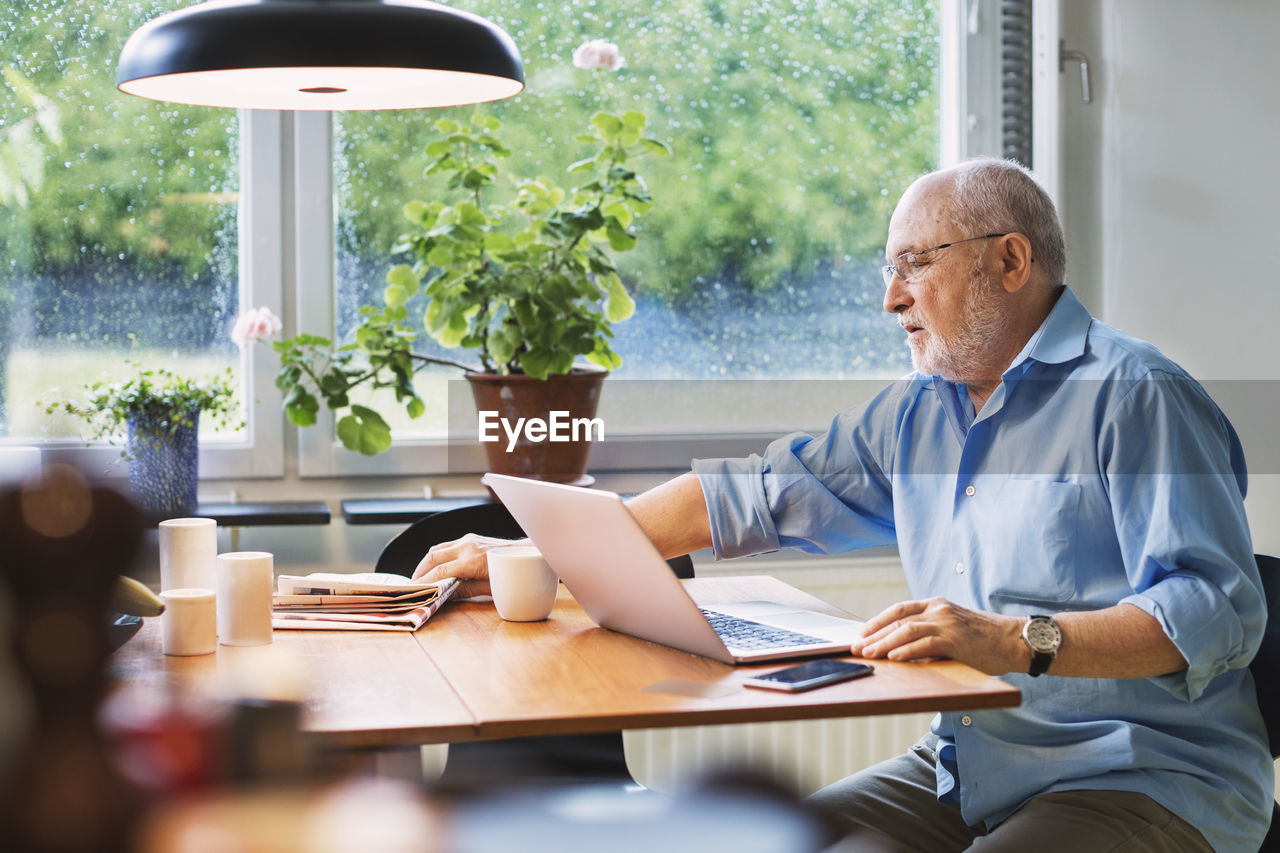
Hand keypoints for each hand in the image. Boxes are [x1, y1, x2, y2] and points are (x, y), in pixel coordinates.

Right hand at [411, 533, 516, 597]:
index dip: (425, 581)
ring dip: (427, 562)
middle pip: (433, 557)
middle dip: (420, 570)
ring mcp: (469, 539)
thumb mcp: (489, 588)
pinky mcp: (471, 537)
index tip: (414, 590)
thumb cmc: (512, 574)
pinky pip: (448, 545)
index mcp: (471, 561)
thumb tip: (446, 596)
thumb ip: (465, 591)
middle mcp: (467, 546)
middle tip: (413, 583)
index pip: (440, 571)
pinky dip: (438, 555)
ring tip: (421, 575)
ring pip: (438, 548)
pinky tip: (437, 566)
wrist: (527, 554)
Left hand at [848, 597, 1026, 675]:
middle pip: (898, 621)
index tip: (862, 633)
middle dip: (874, 635)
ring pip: (906, 631)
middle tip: (857, 648)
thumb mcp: (954, 628)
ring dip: (884, 644)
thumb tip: (902, 649)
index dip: (878, 621)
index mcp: (937, 604)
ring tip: (869, 654)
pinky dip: (906, 651)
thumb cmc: (985, 640)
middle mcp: (939, 609)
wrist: (1015, 641)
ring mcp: (947, 622)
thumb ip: (931, 633)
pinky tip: (893, 658)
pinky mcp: (955, 639)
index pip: (899, 610)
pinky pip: (924, 644)